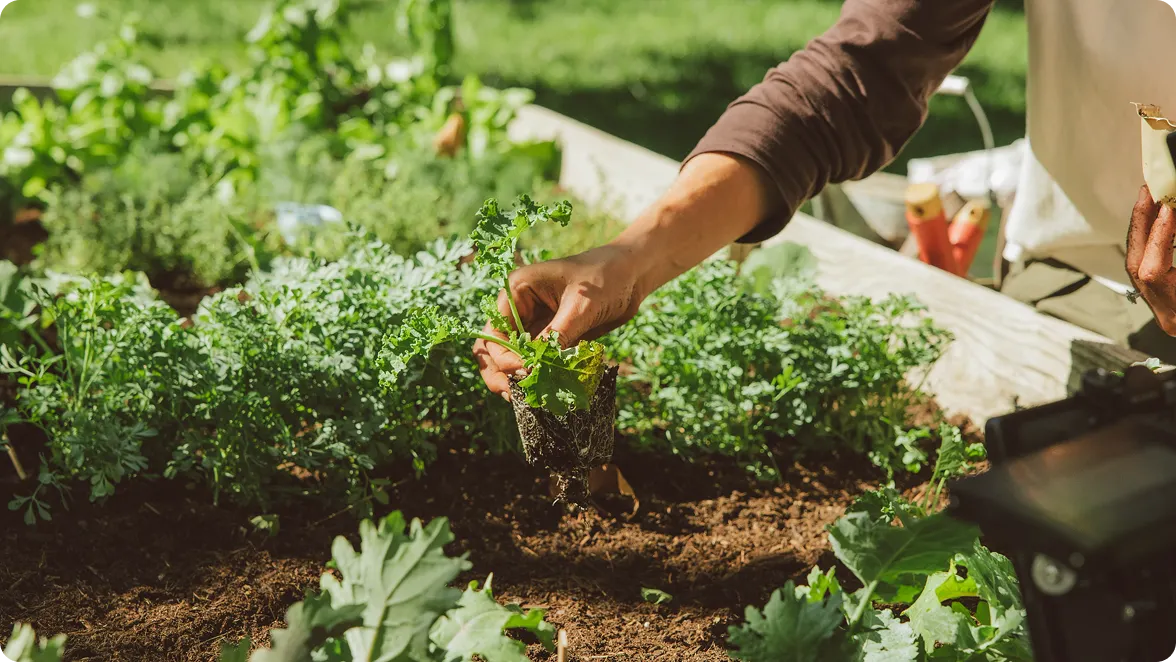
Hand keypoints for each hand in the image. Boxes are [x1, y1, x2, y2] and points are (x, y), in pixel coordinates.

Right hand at [473, 245, 646, 398]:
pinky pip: (538, 363)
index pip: (495, 331)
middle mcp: (520, 310)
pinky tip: (549, 392)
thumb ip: (557, 335)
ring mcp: (535, 326)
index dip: (504, 357)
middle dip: (500, 373)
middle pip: (494, 348)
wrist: (632, 275)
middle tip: (512, 396)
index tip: (526, 373)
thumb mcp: (581, 305)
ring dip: (518, 379)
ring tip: (529, 399)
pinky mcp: (551, 339)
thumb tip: (535, 368)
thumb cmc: (605, 277)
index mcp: (517, 291)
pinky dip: (540, 377)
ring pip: (513, 359)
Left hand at [1127, 184, 1175, 333]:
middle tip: (1149, 193)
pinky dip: (1150, 241)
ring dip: (1144, 229)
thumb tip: (1174, 211)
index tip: (1168, 207)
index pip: (1153, 273)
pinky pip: (1145, 264)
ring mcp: (1160, 309)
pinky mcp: (1162, 299)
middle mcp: (1165, 314)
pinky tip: (1158, 220)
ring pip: (1136, 264)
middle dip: (1142, 226)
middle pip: (1136, 265)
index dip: (1159, 236)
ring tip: (1152, 200)